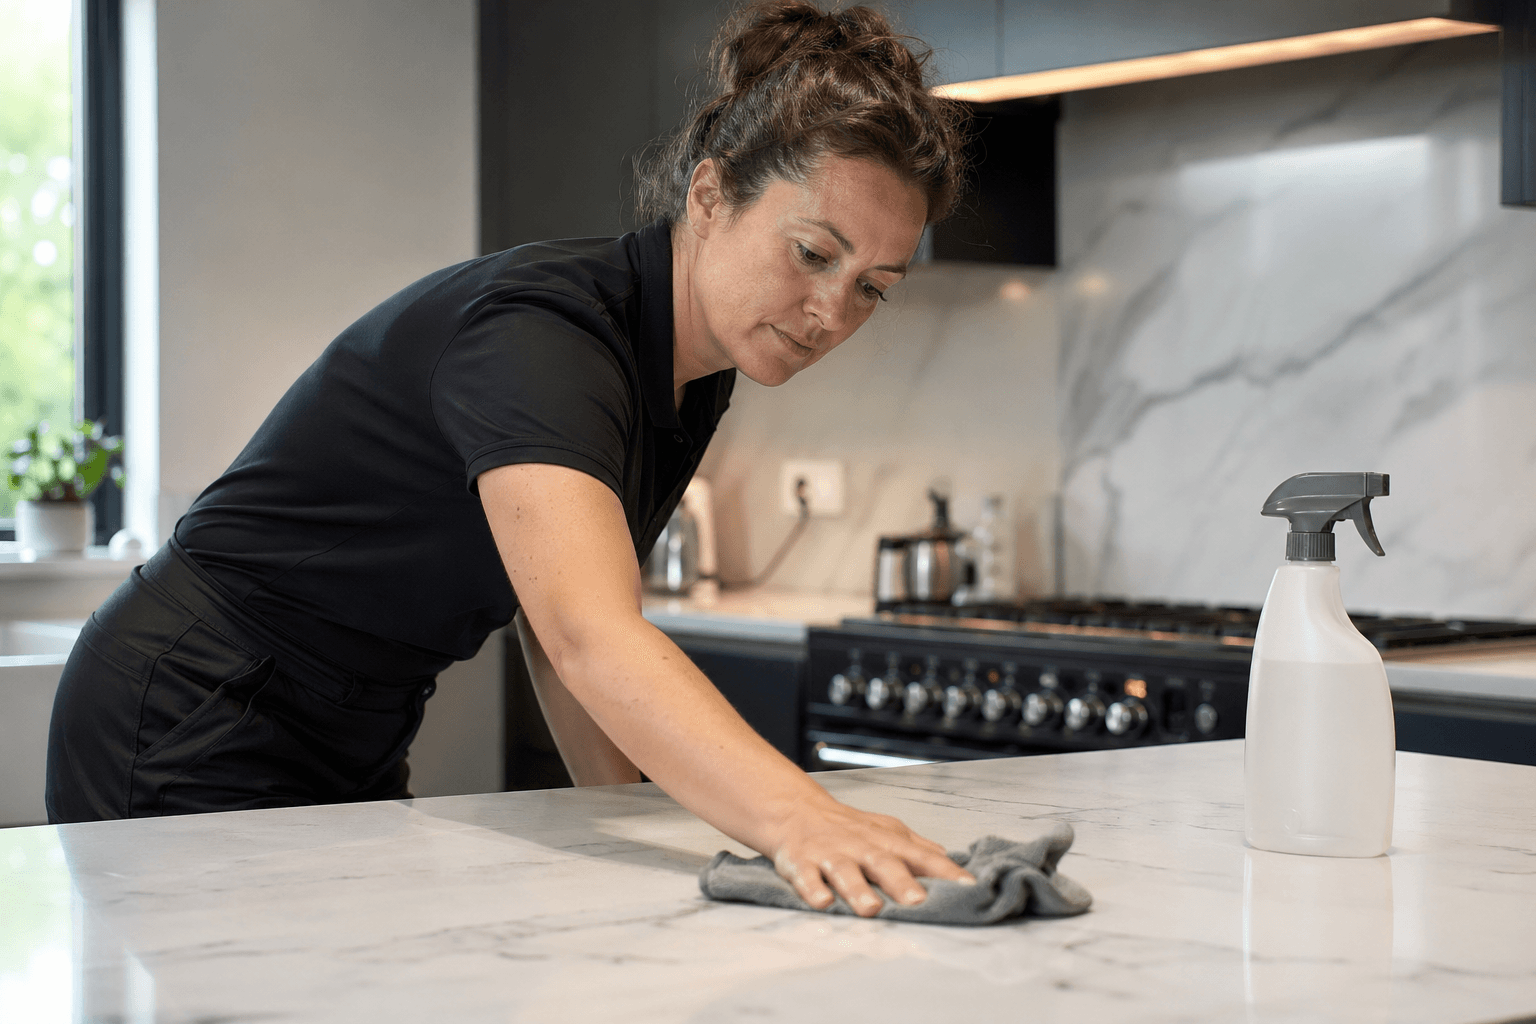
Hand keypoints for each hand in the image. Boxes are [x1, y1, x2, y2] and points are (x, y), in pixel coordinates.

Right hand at [769, 797, 975, 917]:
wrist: (796, 810)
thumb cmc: (846, 826)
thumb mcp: (886, 831)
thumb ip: (918, 849)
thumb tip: (950, 861)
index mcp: (886, 842)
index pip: (922, 857)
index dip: (945, 872)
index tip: (968, 888)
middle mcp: (861, 847)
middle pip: (884, 863)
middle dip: (902, 882)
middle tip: (918, 901)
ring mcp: (831, 855)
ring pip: (846, 872)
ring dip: (858, 890)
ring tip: (871, 908)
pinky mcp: (801, 864)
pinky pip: (807, 877)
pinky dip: (813, 890)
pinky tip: (822, 902)